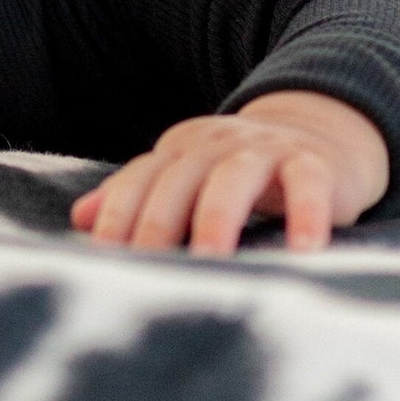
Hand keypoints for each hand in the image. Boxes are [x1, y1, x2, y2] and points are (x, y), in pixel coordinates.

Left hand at [69, 91, 388, 254]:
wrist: (320, 130)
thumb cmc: (241, 173)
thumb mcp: (188, 178)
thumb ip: (138, 197)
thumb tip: (79, 219)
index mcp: (178, 151)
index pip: (139, 180)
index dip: (117, 216)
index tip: (100, 260)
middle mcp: (215, 145)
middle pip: (178, 181)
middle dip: (157, 224)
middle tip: (146, 270)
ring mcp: (264, 150)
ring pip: (233, 178)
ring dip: (218, 218)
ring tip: (210, 260)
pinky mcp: (312, 163)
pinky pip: (307, 184)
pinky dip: (306, 215)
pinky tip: (303, 251)